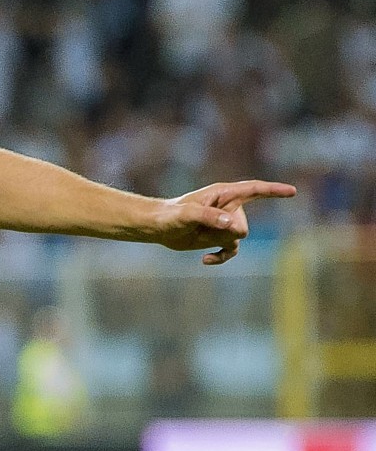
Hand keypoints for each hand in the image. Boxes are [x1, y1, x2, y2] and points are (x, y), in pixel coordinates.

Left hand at [154, 180, 296, 264]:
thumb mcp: (187, 215)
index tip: (292, 191)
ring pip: (237, 239)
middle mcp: (228, 207)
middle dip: (225, 232)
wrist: (158, 226)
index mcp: (223, 193)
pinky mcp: (219, 237)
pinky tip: (204, 260)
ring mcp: (225, 223)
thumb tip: (233, 225)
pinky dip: (221, 257)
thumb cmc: (170, 214)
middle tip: (199, 227)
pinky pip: (231, 250)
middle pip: (242, 226)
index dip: (273, 190)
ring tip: (196, 237)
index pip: (254, 190)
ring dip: (219, 243)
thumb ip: (209, 217)